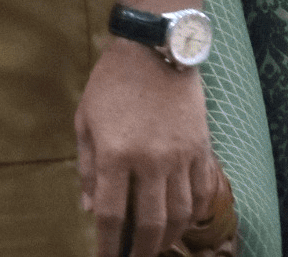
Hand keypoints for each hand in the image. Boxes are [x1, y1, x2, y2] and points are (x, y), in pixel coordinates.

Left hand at [75, 41, 219, 256]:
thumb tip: (89, 209)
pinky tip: (182, 224)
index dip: (108, 244)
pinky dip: (193, 215)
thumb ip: (88, 168)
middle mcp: (150, 161)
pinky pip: (201, 193)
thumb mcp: (86, 120)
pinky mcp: (201, 150)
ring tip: (156, 248)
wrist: (154, 50)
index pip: (112, 214)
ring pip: (180, 215)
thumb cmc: (111, 84)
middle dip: (141, 250)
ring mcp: (180, 157)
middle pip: (150, 223)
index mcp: (116, 153)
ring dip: (168, 239)